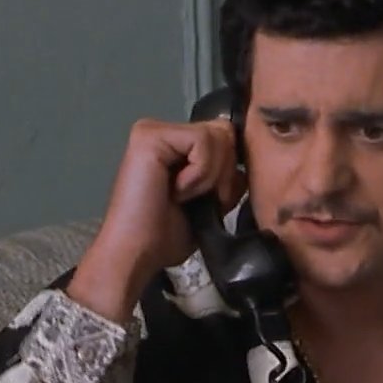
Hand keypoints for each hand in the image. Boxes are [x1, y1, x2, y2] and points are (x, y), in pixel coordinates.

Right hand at [67, 117, 242, 322]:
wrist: (138, 252)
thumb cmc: (167, 235)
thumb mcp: (212, 203)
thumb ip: (226, 178)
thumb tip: (244, 167)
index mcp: (176, 146)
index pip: (225, 138)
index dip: (230, 171)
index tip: (214, 200)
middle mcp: (164, 132)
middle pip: (224, 132)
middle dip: (224, 173)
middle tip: (200, 200)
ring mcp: (153, 130)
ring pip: (217, 136)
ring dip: (211, 176)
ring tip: (185, 196)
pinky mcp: (149, 135)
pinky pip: (202, 141)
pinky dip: (200, 173)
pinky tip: (177, 190)